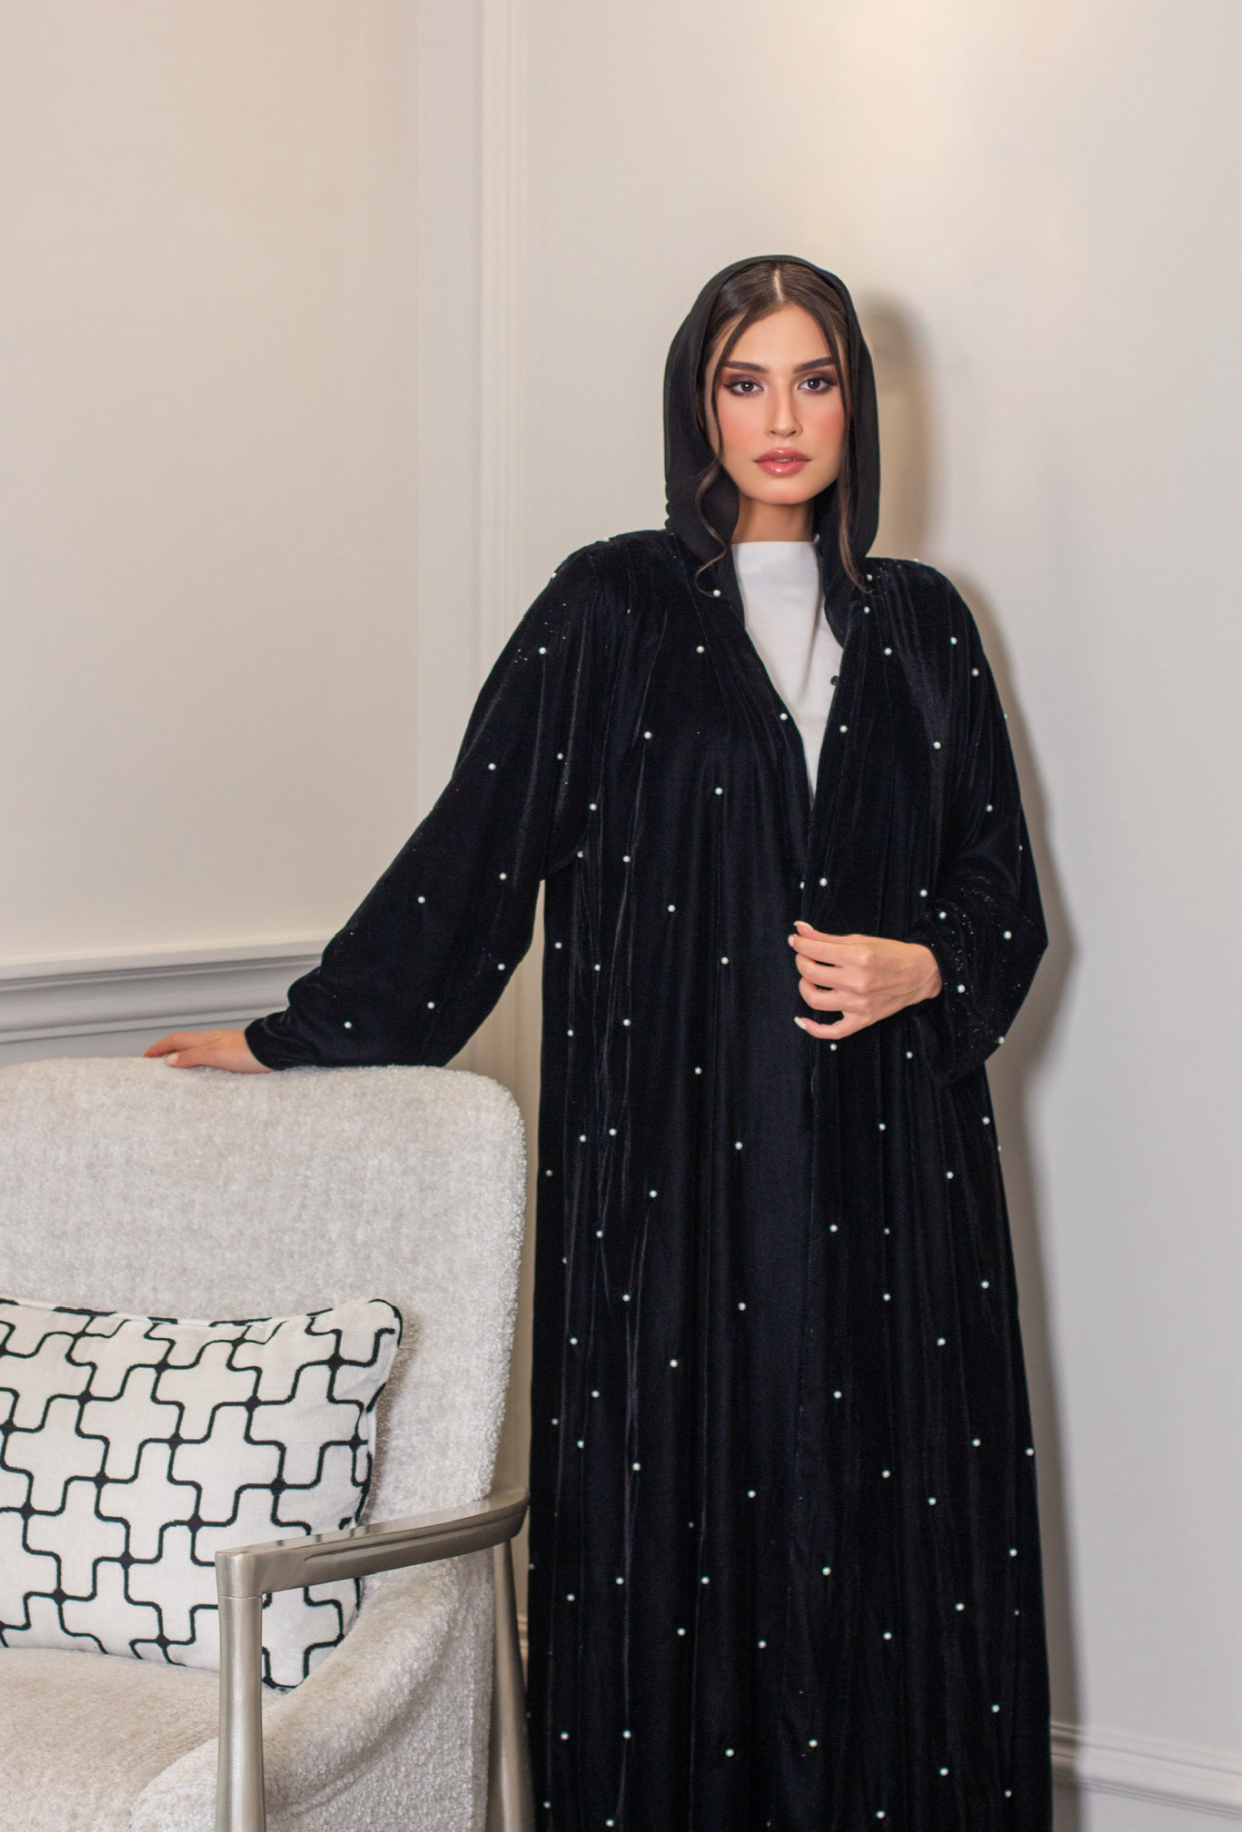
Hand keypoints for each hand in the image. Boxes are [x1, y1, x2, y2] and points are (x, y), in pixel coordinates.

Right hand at [144, 1030, 269, 1071]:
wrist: (275, 1051)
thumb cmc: (249, 1052)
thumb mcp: (215, 1055)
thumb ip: (192, 1056)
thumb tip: (169, 1060)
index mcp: (205, 1040)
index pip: (175, 1040)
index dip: (158, 1047)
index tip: (145, 1057)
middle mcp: (213, 1042)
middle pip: (184, 1044)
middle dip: (167, 1052)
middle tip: (155, 1064)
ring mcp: (224, 1048)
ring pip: (196, 1051)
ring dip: (183, 1059)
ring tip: (174, 1072)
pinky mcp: (235, 1057)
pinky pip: (209, 1059)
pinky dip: (199, 1065)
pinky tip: (202, 1075)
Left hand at [788, 923, 941, 1041]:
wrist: (920, 974)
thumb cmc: (891, 953)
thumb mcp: (860, 940)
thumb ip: (827, 937)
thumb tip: (799, 928)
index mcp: (858, 957)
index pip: (815, 950)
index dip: (799, 943)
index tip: (796, 940)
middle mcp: (858, 982)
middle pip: (811, 974)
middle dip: (801, 961)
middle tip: (804, 956)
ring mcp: (859, 1004)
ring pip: (815, 1000)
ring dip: (804, 986)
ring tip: (809, 979)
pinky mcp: (863, 1020)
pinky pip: (832, 1032)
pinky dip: (813, 1028)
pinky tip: (802, 1019)